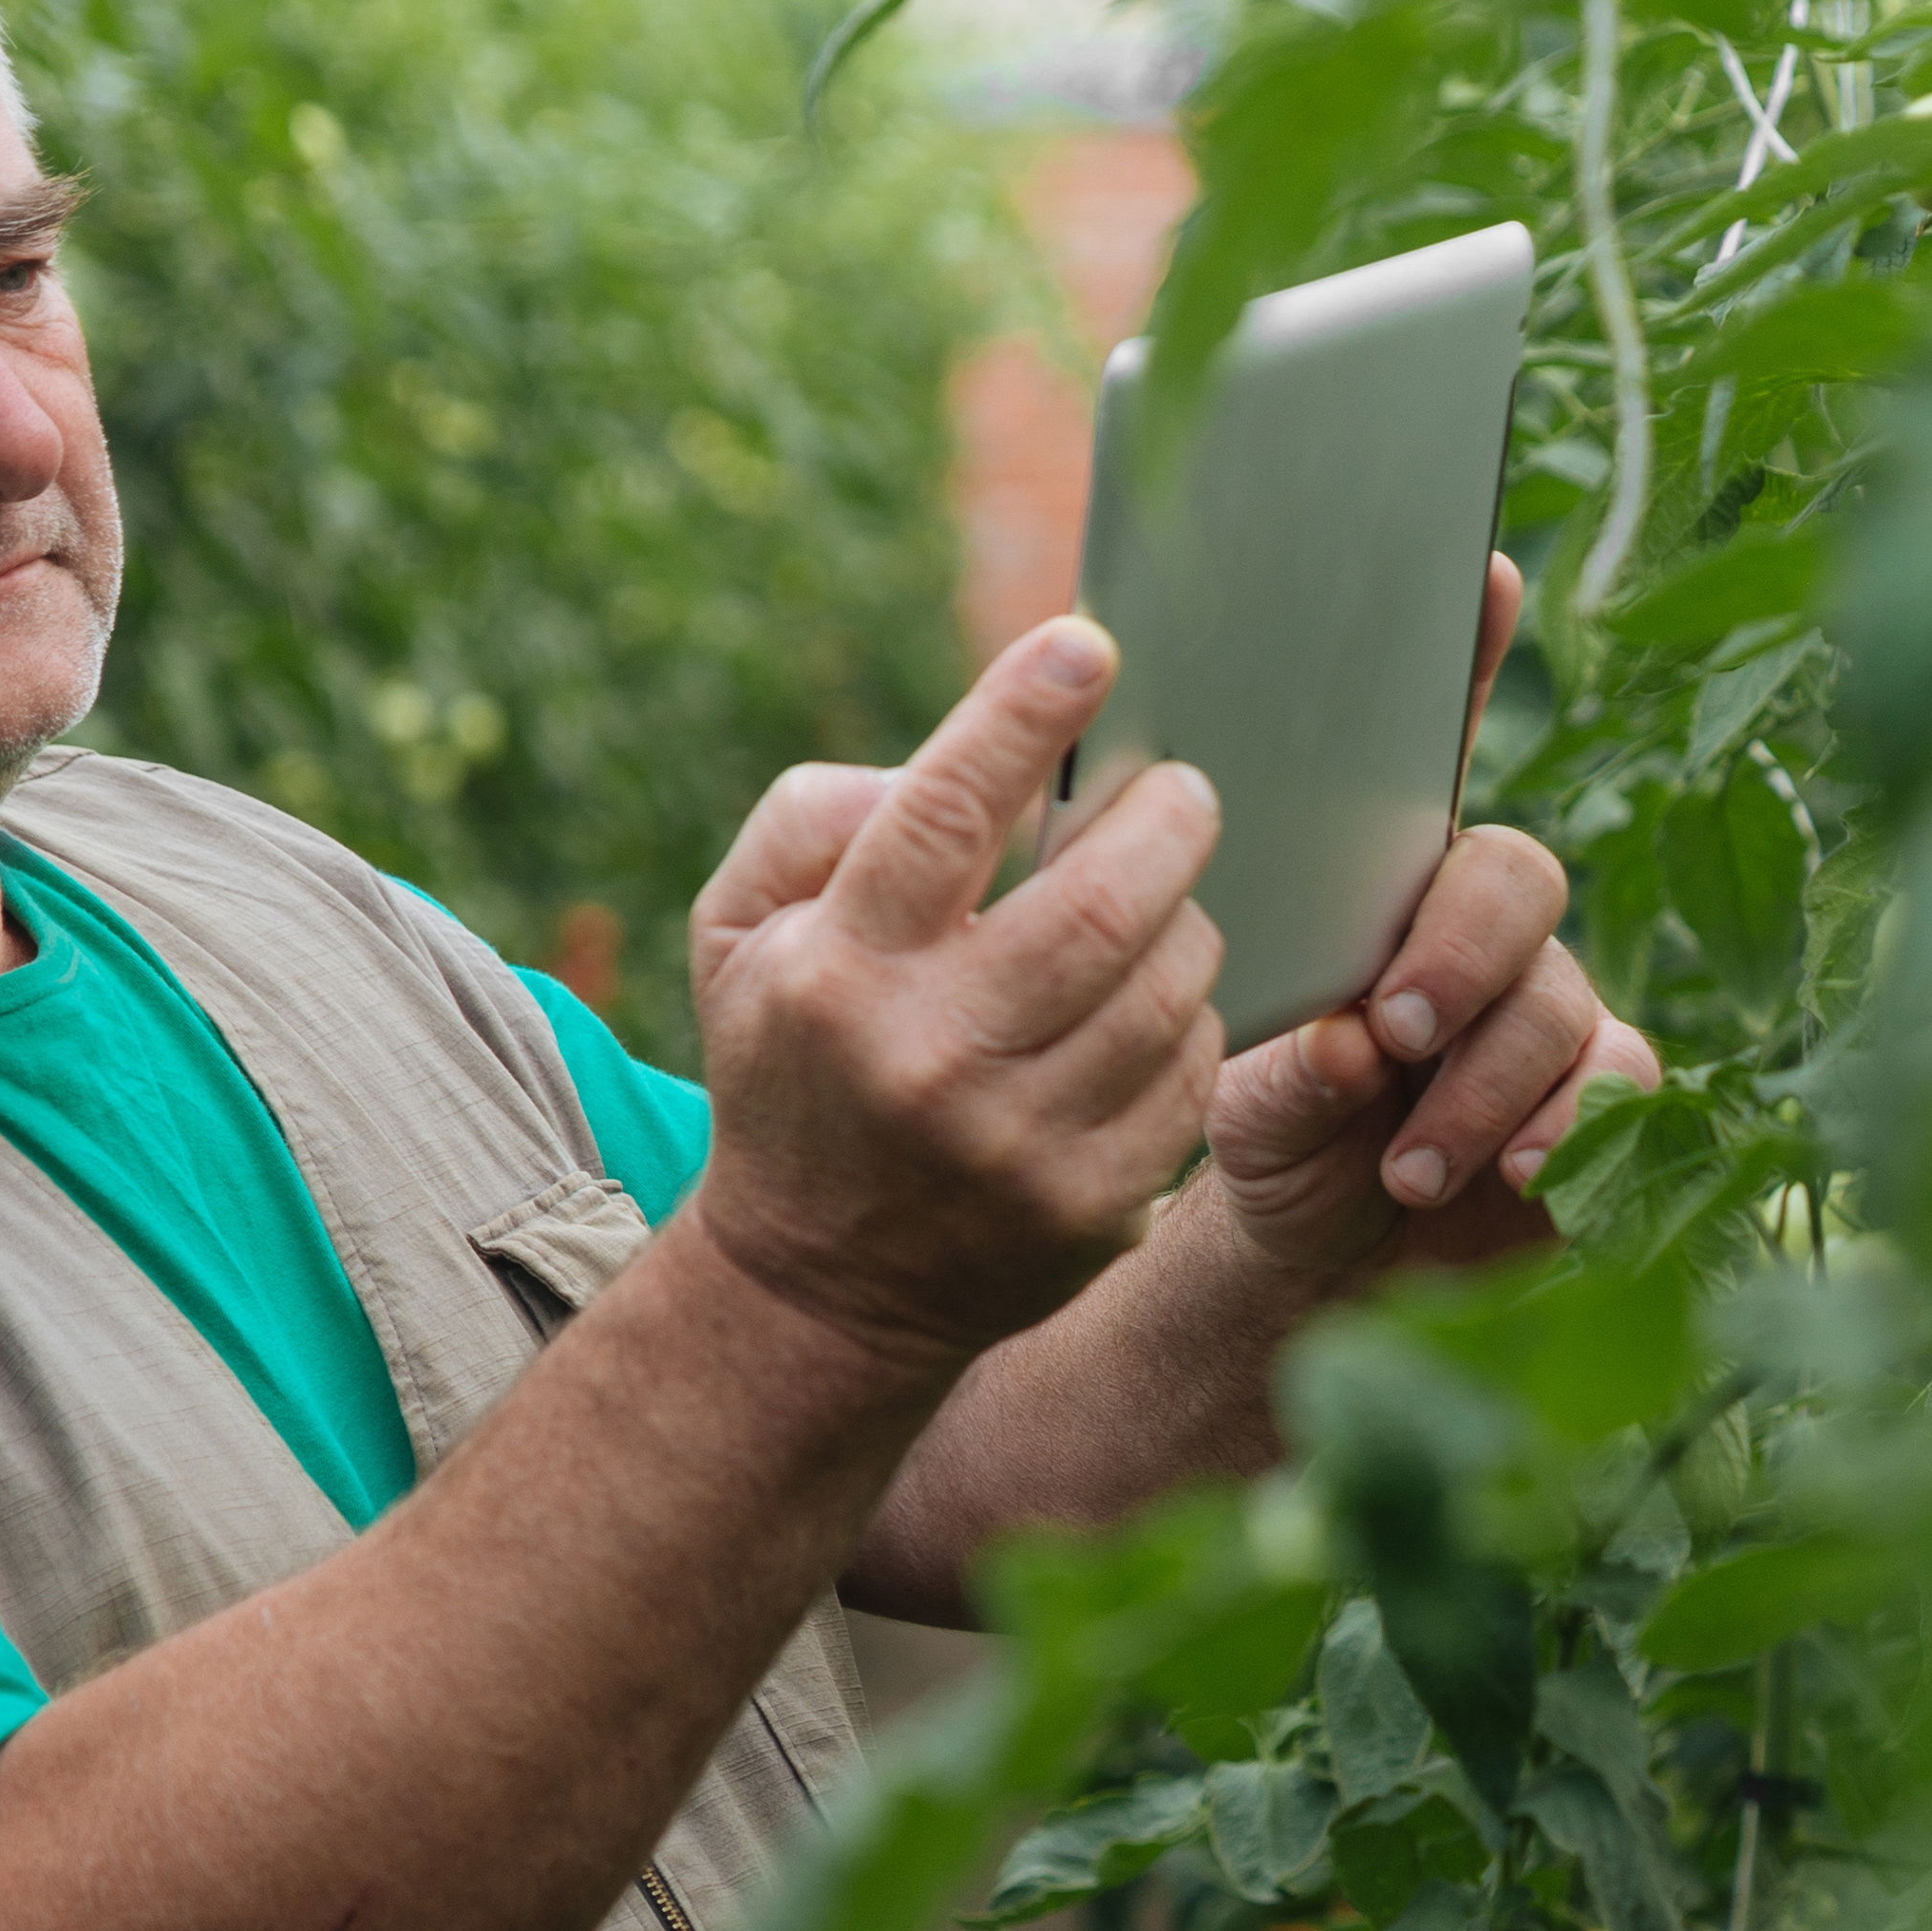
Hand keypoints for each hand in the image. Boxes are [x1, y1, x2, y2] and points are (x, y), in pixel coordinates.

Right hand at [677, 617, 1227, 1371]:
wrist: (816, 1284)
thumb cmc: (796, 1062)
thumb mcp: (742, 933)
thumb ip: (817, 820)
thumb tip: (947, 763)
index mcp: (839, 969)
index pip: (944, 815)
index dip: (1024, 716)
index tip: (1088, 646)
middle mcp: (929, 1057)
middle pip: (1099, 905)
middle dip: (1166, 820)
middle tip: (1182, 788)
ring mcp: (1018, 1144)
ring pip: (1167, 986)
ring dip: (1186, 919)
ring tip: (1161, 900)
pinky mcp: (1089, 1210)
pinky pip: (1189, 1075)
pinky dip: (1188, 1021)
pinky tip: (1152, 1006)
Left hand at [1197, 559, 1658, 1290]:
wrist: (1316, 1263)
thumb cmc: (1271, 1131)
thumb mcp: (1234, 1082)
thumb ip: (1276, 1056)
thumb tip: (1346, 1045)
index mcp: (1376, 876)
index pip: (1422, 747)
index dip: (1463, 654)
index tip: (1483, 571)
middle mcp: (1474, 922)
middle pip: (1515, 874)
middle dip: (1457, 951)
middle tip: (1392, 1028)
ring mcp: (1545, 1001)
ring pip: (1557, 995)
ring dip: (1478, 1083)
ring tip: (1405, 1164)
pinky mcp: (1595, 1092)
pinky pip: (1617, 1083)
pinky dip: (1561, 1131)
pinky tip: (1512, 1174)